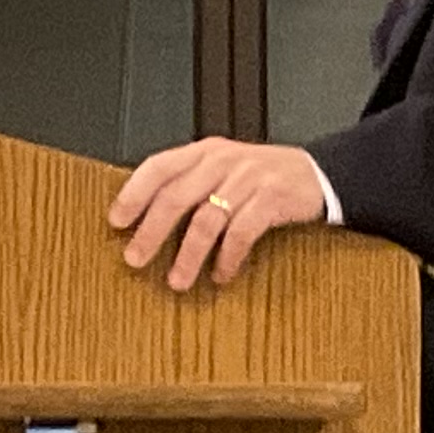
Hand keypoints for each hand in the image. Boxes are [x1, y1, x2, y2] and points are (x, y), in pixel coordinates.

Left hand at [109, 139, 324, 293]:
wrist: (317, 173)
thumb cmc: (261, 177)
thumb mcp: (222, 169)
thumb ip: (189, 182)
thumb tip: (144, 216)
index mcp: (204, 152)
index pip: (159, 166)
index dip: (134, 193)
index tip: (116, 220)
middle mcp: (222, 161)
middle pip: (176, 197)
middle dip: (152, 231)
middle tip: (135, 258)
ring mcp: (248, 179)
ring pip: (206, 220)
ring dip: (188, 255)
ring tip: (177, 280)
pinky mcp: (272, 199)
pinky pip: (241, 232)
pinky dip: (227, 258)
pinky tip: (220, 274)